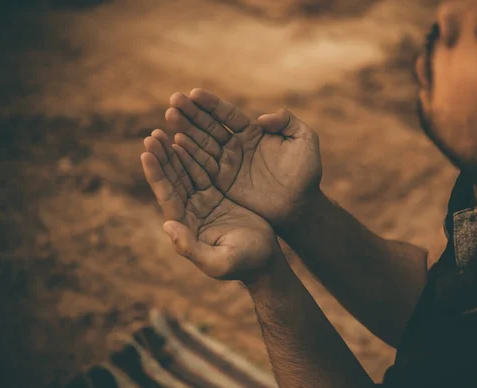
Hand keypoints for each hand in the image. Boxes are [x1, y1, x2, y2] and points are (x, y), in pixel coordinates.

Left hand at [141, 129, 279, 281]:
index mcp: (187, 226)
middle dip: (161, 158)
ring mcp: (203, 201)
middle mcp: (190, 212)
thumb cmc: (245, 264)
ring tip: (160, 131)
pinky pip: (202, 169)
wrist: (266, 260)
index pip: (168, 197)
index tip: (146, 153)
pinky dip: (192, 154)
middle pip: (172, 180)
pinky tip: (183, 138)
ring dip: (173, 152)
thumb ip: (191, 248)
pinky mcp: (217, 193)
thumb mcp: (219, 262)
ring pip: (185, 172)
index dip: (157, 176)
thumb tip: (167, 226)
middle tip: (151, 135)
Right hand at [164, 89, 322, 225]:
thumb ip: (288, 122)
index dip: (211, 104)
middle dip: (191, 113)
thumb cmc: (306, 173)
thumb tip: (262, 117)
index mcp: (253, 132)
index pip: (228, 114)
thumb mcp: (305, 141)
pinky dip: (189, 155)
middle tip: (173, 100)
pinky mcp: (223, 183)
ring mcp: (228, 164)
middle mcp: (236, 145)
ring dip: (185, 129)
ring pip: (202, 143)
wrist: (300, 206)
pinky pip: (203, 166)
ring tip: (170, 116)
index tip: (193, 93)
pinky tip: (175, 142)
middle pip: (210, 125)